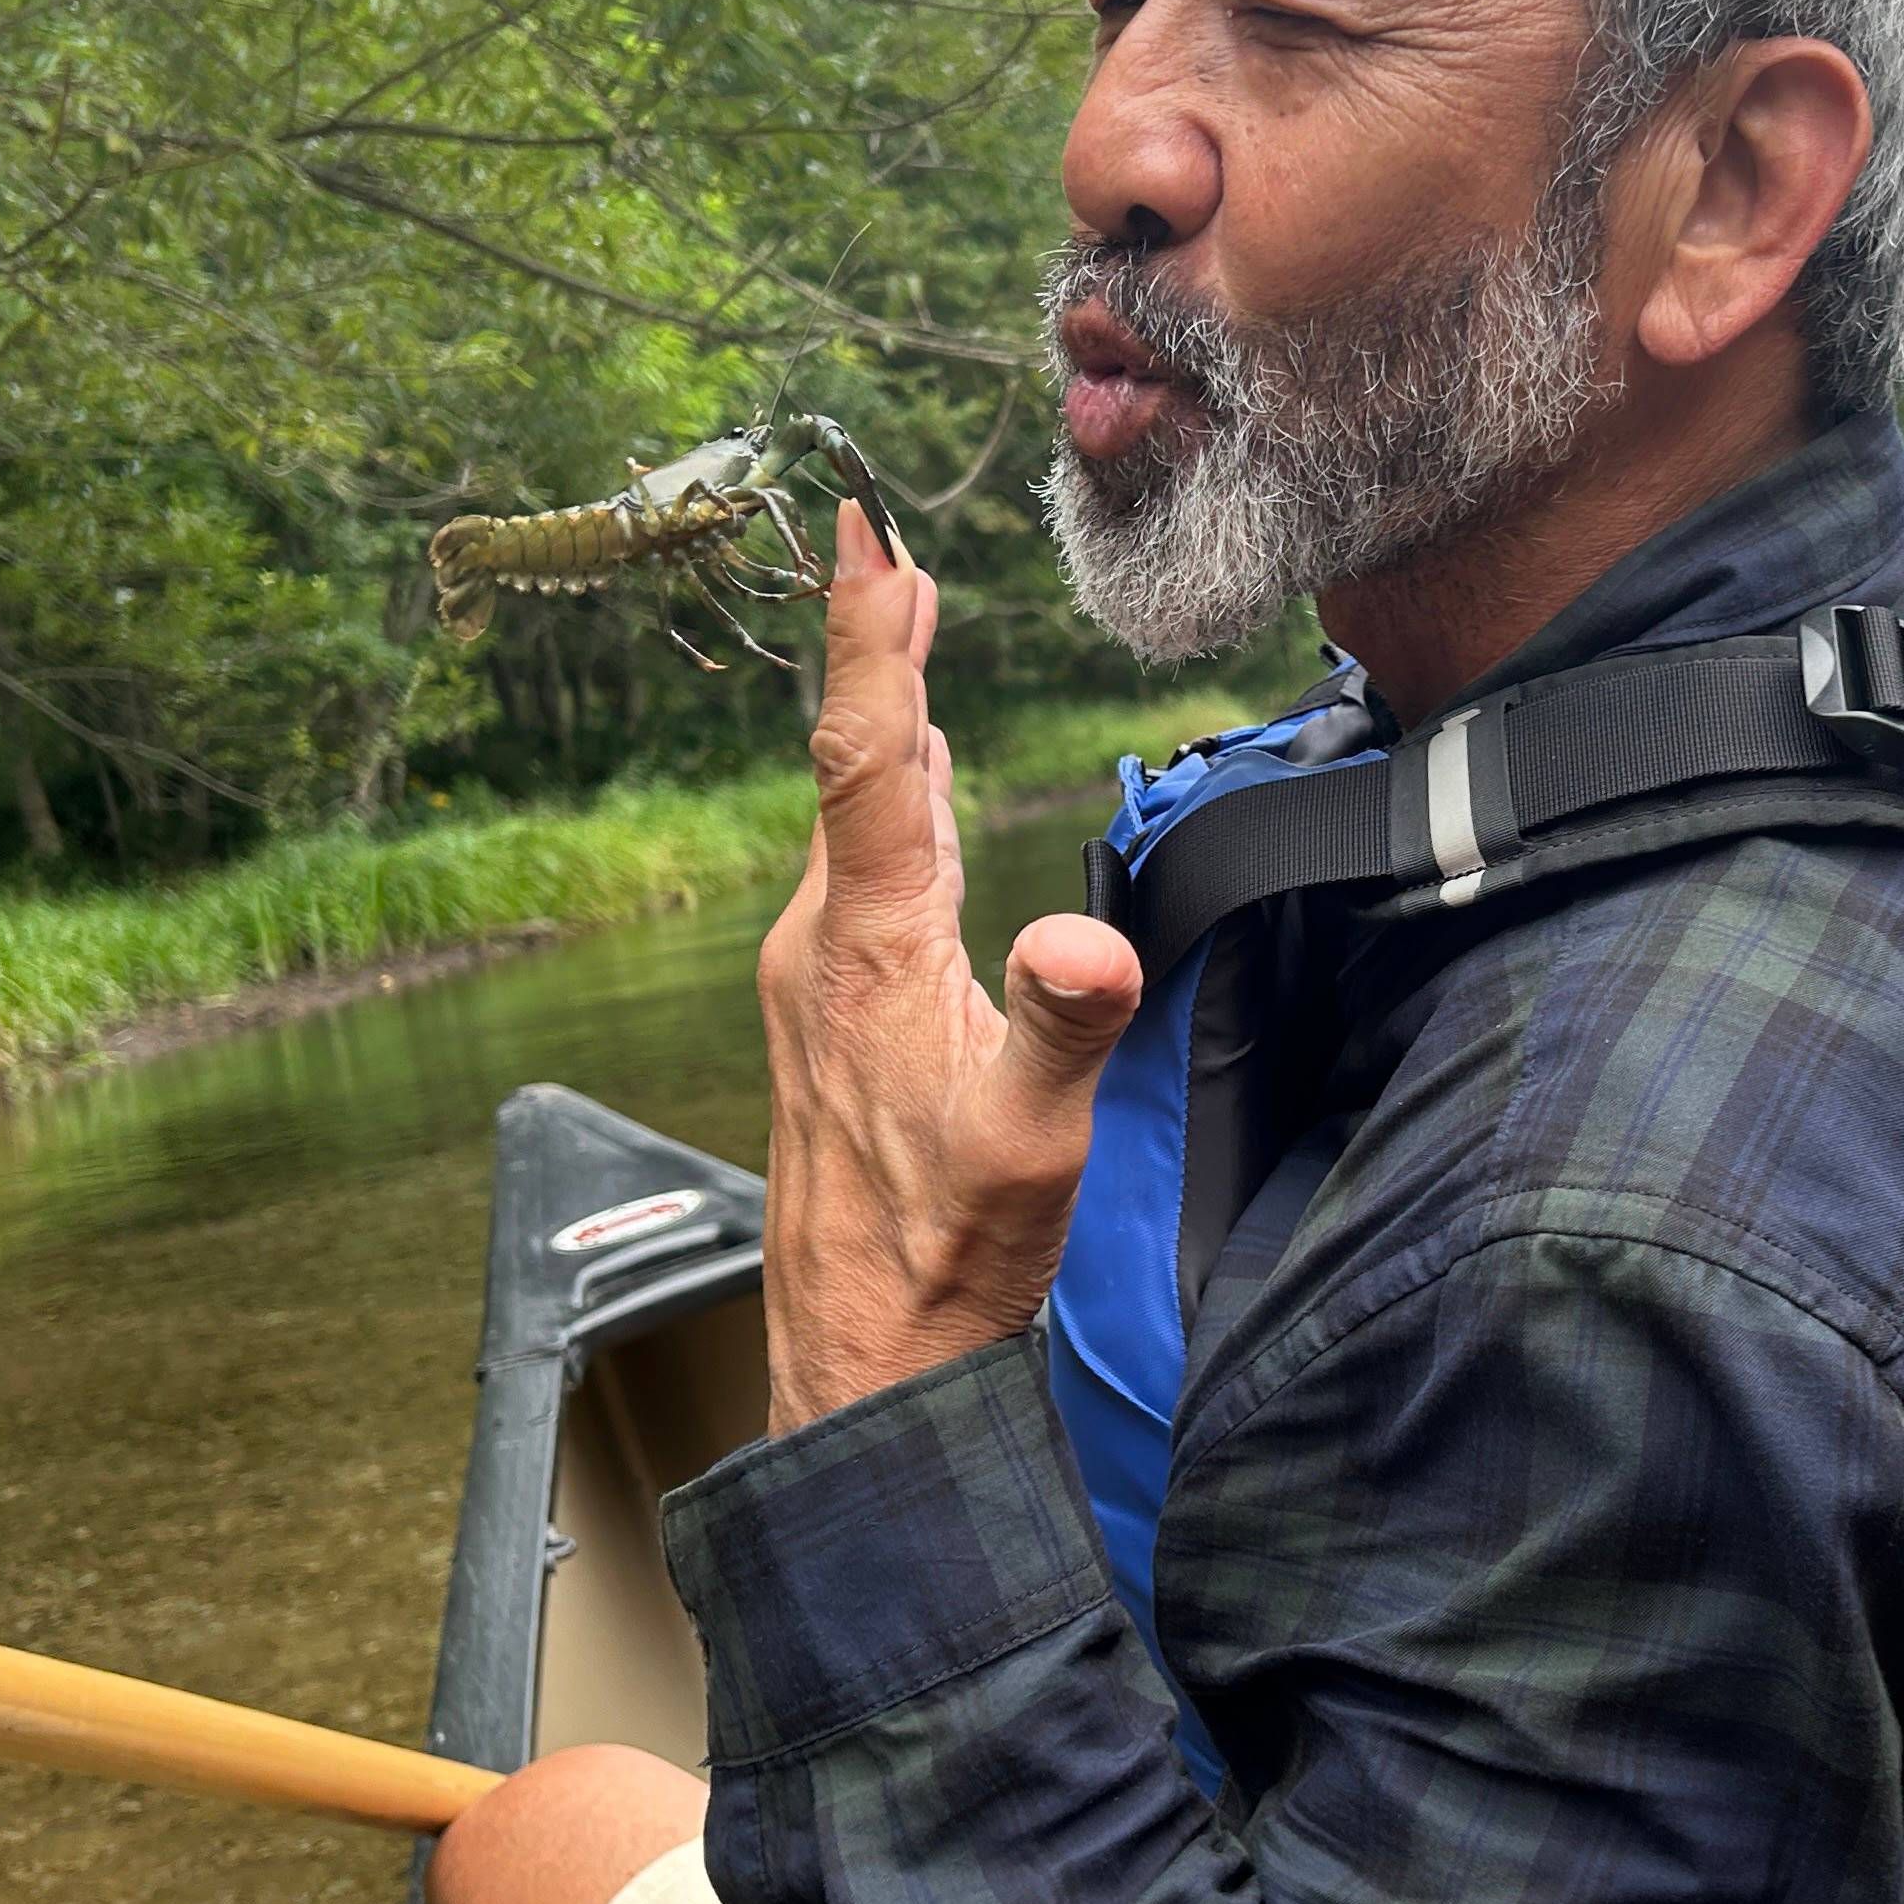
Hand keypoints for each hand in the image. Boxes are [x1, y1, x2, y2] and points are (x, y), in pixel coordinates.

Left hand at [754, 504, 1143, 1434]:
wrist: (863, 1366)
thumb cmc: (946, 1255)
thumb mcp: (1030, 1141)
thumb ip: (1062, 1027)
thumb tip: (1083, 946)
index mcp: (864, 947)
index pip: (863, 756)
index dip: (869, 638)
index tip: (865, 537)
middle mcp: (821, 947)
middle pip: (848, 764)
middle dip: (875, 650)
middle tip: (889, 550)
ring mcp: (819, 984)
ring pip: (852, 818)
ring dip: (879, 719)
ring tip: (900, 637)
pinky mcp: (835, 1020)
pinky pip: (860, 869)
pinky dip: (884, 795)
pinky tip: (903, 793)